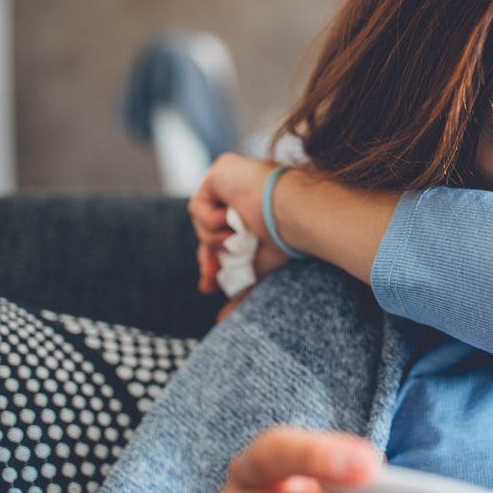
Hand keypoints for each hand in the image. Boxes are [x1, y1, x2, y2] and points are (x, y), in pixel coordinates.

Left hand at [188, 153, 292, 294]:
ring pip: (201, 222)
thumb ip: (241, 288)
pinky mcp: (220, 170)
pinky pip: (199, 207)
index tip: (210, 285)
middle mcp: (242, 192)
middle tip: (210, 280)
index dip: (214, 261)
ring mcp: (231, 179)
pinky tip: (234, 220)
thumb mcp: (258, 269)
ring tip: (238, 238)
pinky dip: (213, 222)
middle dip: (207, 258)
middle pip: (207, 230)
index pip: (223, 237)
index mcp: (254, 210)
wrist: (293, 215)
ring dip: (216, 239)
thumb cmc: (286, 241)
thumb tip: (221, 321)